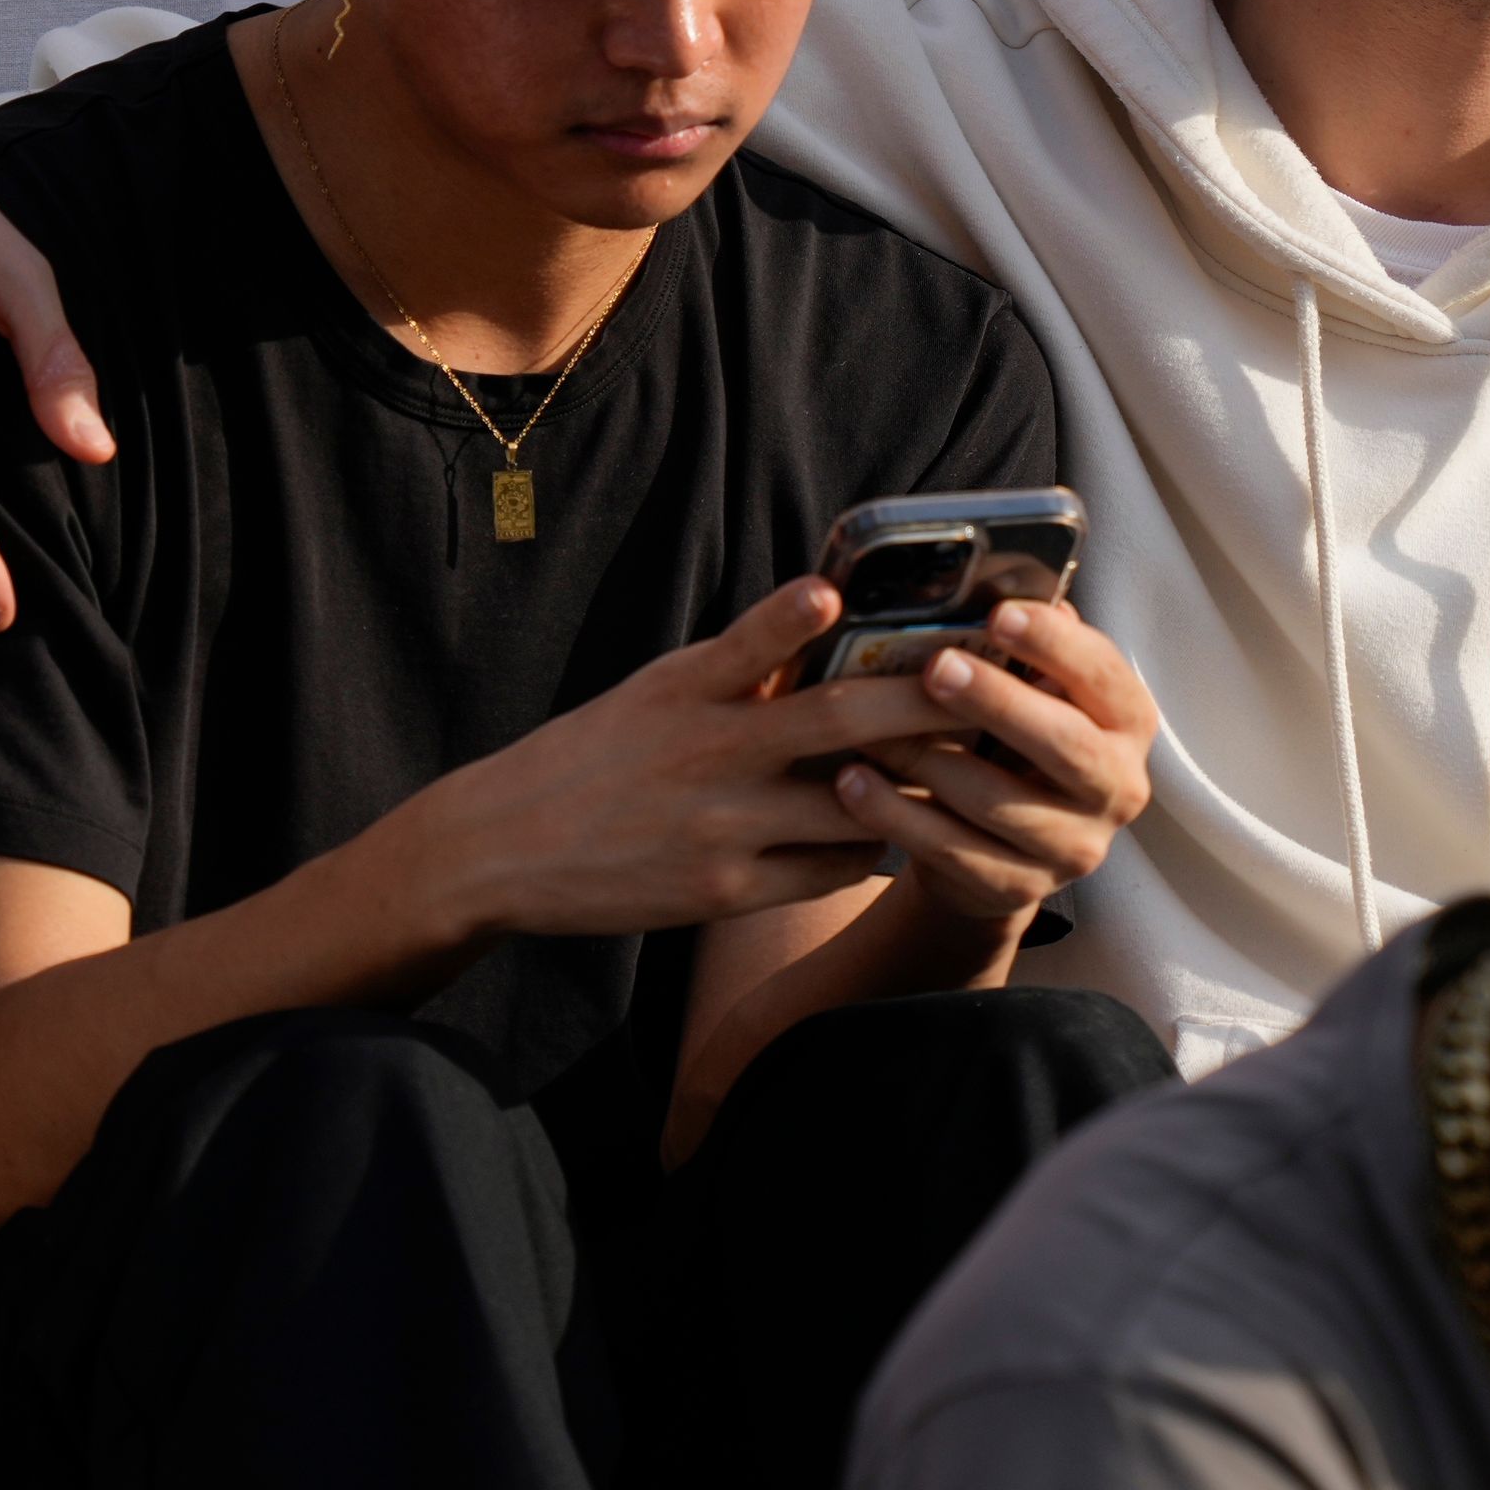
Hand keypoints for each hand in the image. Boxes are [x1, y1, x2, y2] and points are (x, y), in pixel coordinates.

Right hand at [404, 579, 984, 940]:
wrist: (505, 848)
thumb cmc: (594, 757)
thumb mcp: (657, 691)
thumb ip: (741, 665)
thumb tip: (828, 618)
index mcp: (690, 689)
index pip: (761, 640)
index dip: (807, 619)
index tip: (858, 597)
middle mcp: (709, 752)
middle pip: (838, 722)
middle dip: (922, 704)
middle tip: (985, 686)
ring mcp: (722, 827)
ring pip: (852, 805)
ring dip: (913, 787)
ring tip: (971, 767)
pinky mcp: (725, 891)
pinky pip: (828, 869)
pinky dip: (869, 848)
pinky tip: (893, 833)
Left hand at [824, 598, 1156, 928]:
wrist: (999, 847)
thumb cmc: (1010, 738)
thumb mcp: (1030, 691)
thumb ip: (1023, 647)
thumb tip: (991, 581)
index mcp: (1127, 721)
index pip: (1104, 675)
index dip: (1055, 645)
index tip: (1000, 613)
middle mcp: (1118, 786)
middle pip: (1064, 744)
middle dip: (997, 702)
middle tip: (936, 667)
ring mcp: (1074, 847)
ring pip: (999, 802)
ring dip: (928, 760)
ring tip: (868, 728)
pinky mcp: (1020, 890)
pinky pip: (953, 851)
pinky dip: (897, 815)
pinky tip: (851, 783)